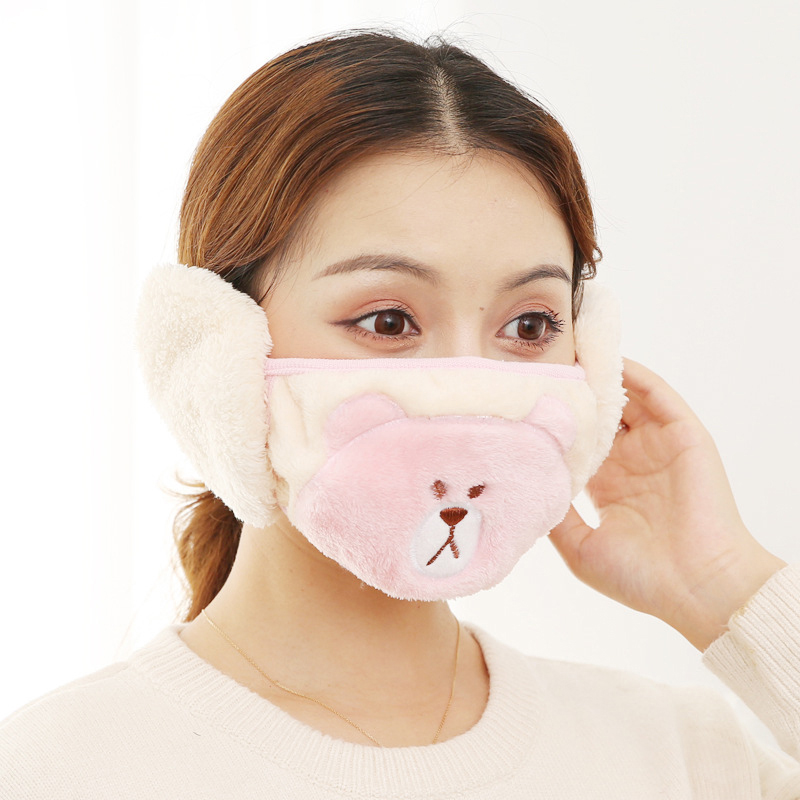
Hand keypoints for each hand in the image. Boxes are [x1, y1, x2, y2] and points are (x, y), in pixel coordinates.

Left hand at [549, 358, 785, 649]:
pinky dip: (634, 375)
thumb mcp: (580, 547)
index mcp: (608, 486)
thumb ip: (554, 516)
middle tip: (540, 368)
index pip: (577, 443)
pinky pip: (656, 395)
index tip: (522, 405)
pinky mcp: (683, 435)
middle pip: (598, 416)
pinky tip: (607, 360)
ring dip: (599, 378)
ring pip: (624, 400)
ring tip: (568, 354)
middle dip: (574, 396)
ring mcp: (657, 446)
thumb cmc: (640, 578)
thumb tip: (526, 486)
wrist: (698, 588)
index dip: (554, 425)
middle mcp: (631, 461)